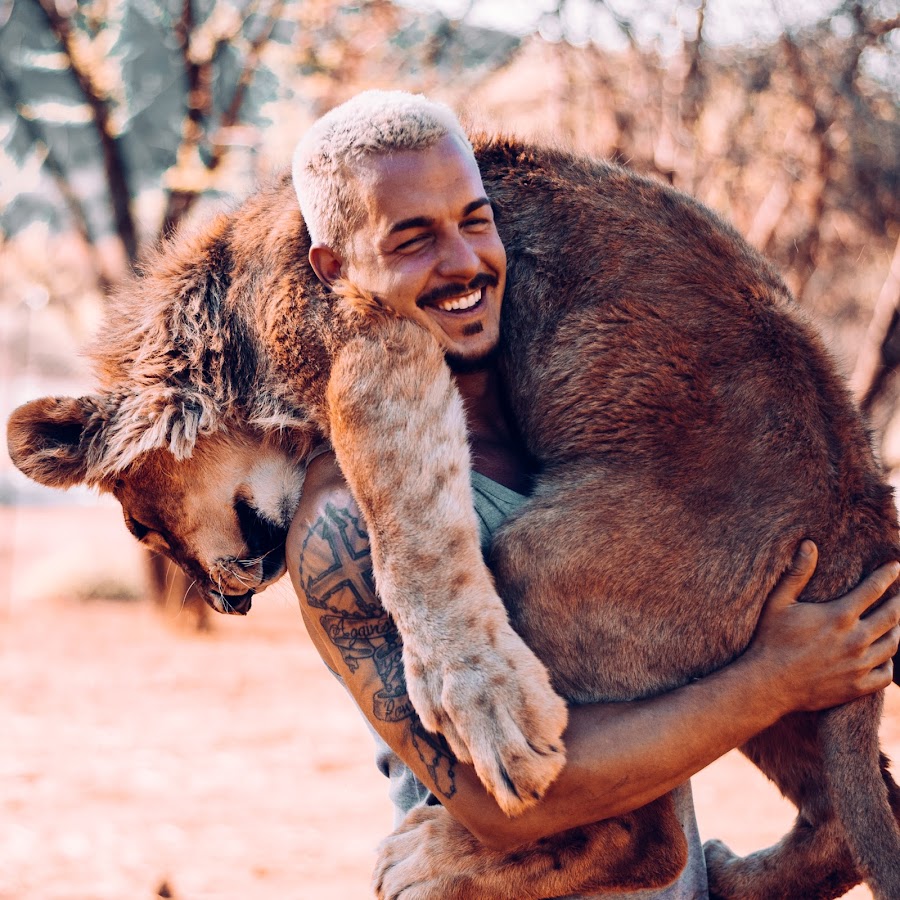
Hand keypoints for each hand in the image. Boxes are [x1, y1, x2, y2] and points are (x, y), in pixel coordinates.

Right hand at [747, 541, 899, 715]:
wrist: (768, 684)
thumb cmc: (770, 639)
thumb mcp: (778, 602)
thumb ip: (797, 573)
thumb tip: (810, 544)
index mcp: (839, 616)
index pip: (874, 589)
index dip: (887, 575)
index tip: (895, 565)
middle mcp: (855, 640)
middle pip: (892, 616)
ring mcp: (859, 665)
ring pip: (893, 644)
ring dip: (897, 630)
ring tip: (895, 623)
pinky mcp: (857, 687)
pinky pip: (886, 674)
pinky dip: (889, 664)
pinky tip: (884, 657)